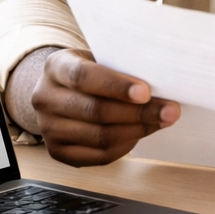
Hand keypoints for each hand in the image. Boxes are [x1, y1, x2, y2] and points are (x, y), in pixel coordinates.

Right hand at [8, 47, 180, 165]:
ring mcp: (48, 128)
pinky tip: (140, 134)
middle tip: (170, 111)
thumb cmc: (90, 71)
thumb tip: (161, 84)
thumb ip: (120, 68)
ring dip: (137, 131)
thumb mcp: (98, 58)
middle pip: (95, 111)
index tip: (146, 92)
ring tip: (161, 122)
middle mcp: (45, 98)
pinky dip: (124, 147)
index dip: (116, 86)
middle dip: (138, 113)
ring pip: (99, 136)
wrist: (61, 91)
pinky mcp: (58, 151)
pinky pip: (97, 155)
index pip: (84, 77)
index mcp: (55, 67)